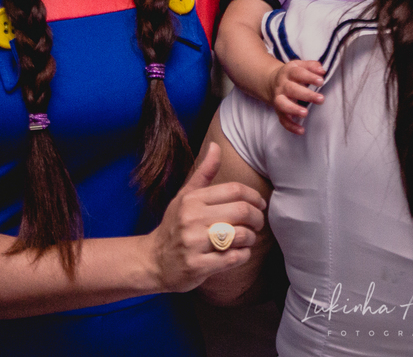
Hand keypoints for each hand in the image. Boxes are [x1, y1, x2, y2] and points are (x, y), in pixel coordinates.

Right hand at [144, 143, 266, 292]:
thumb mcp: (185, 197)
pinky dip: (243, 255)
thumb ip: (204, 173)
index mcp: (192, 200)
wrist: (152, 261)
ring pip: (240, 236)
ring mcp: (193, 244)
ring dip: (251, 238)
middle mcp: (192, 219)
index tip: (261, 204)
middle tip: (258, 223)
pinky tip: (239, 253)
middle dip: (257, 218)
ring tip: (248, 238)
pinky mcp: (197, 266)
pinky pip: (233, 258)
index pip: (235, 190)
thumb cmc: (174, 225)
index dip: (254, 196)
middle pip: (241, 212)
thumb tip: (215, 146)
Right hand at [266, 60, 324, 134]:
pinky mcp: (279, 111)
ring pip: (283, 105)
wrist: (272, 82)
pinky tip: (301, 131)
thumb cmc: (293, 75)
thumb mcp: (300, 66)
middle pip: (292, 89)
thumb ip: (311, 66)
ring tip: (305, 113)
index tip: (321, 81)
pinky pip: (283, 120)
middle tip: (321, 99)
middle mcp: (282, 86)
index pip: (298, 73)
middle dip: (306, 95)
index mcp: (288, 73)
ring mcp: (279, 99)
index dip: (309, 77)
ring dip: (294, 109)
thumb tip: (322, 70)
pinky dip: (291, 126)